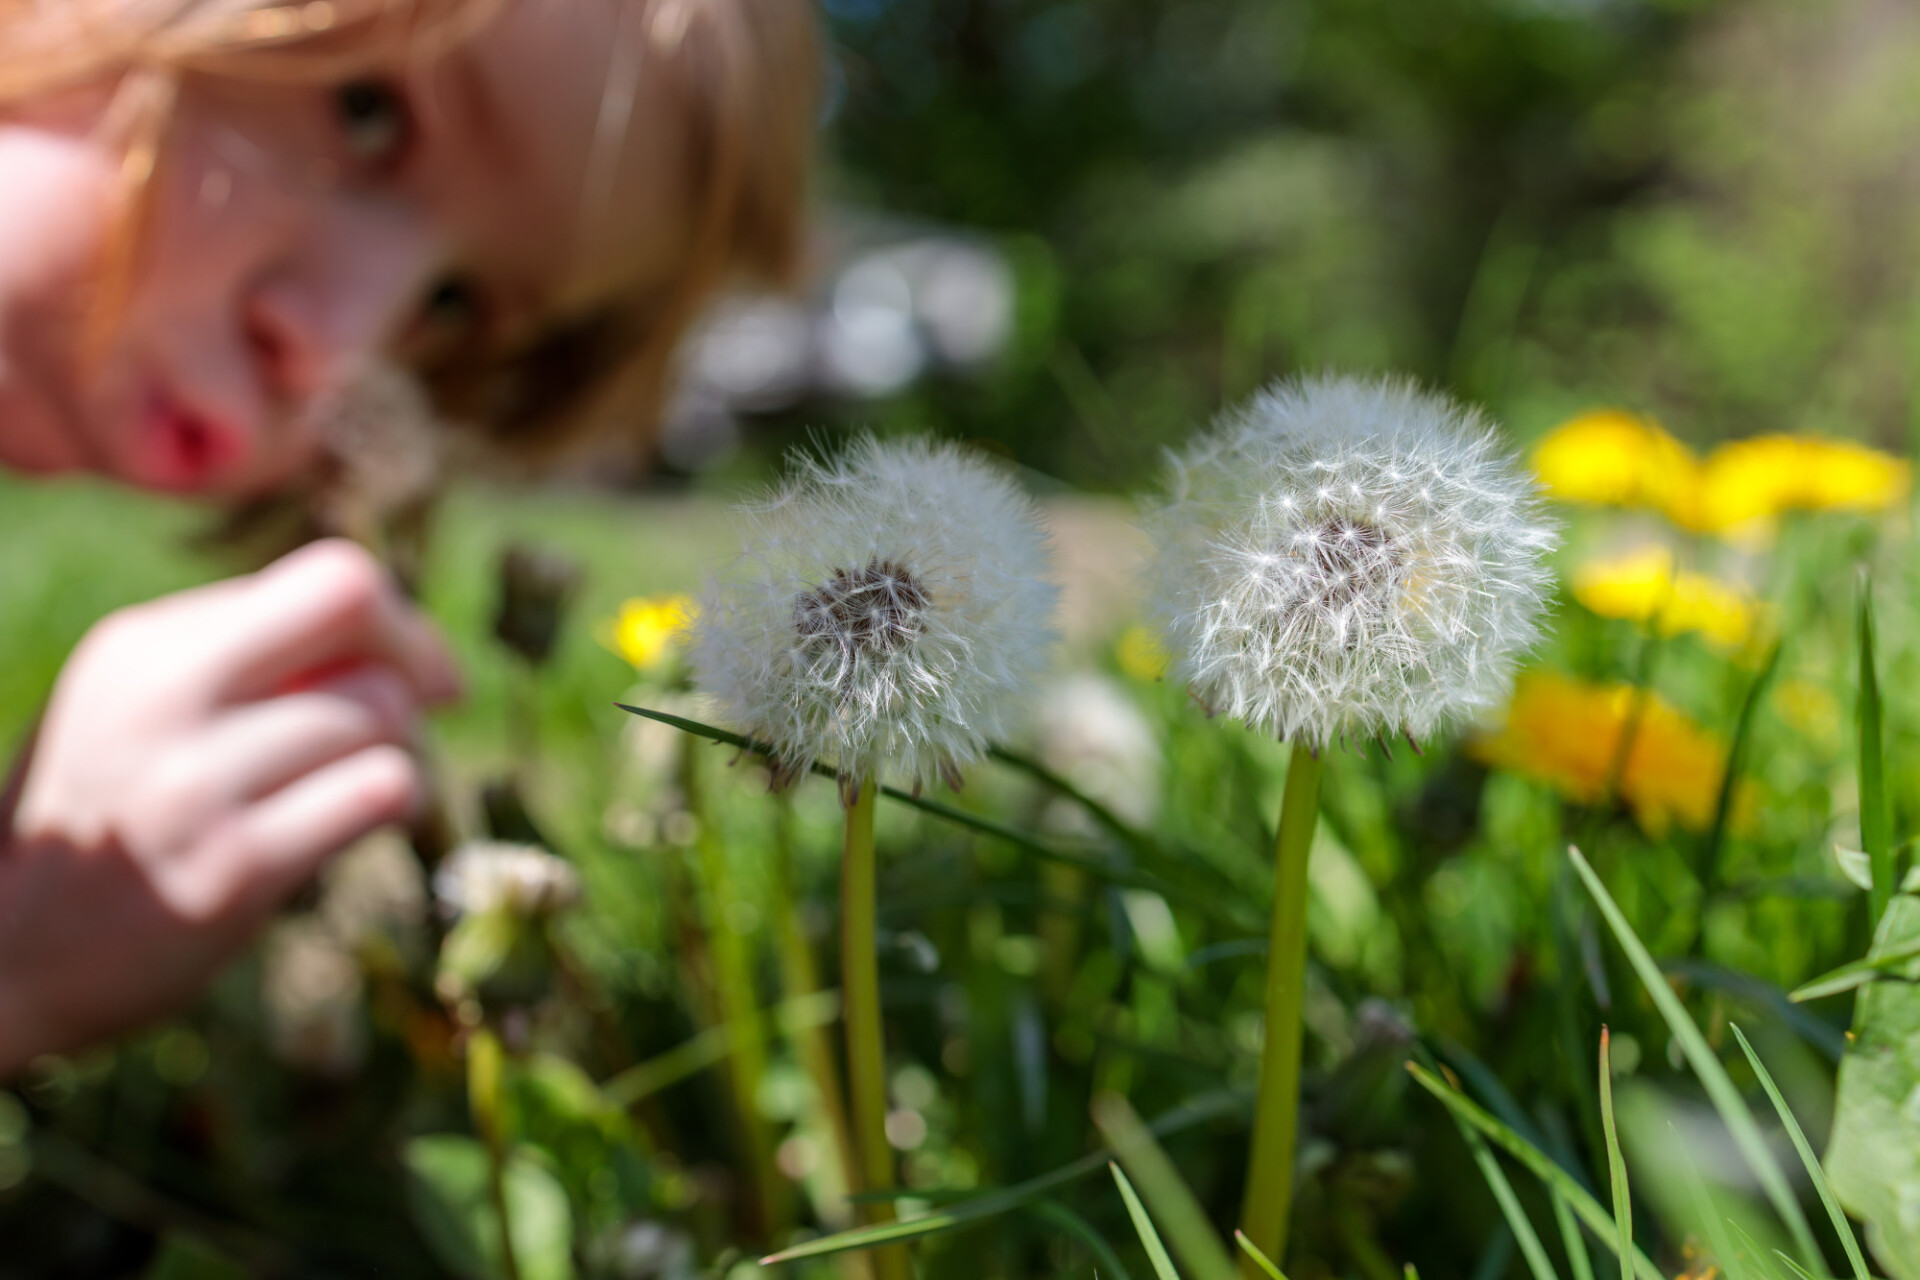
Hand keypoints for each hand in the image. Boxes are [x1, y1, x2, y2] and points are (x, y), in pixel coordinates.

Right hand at [0, 539, 459, 1073]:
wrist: (7, 961)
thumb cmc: (111, 823)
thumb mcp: (141, 708)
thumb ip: (247, 659)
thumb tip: (399, 635)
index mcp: (144, 647)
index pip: (327, 576)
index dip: (395, 617)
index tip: (413, 665)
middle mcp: (164, 699)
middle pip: (357, 611)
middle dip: (420, 658)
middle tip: (433, 705)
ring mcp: (195, 783)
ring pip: (381, 713)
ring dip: (403, 749)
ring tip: (360, 785)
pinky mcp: (235, 865)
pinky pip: (378, 792)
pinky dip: (399, 800)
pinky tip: (364, 821)